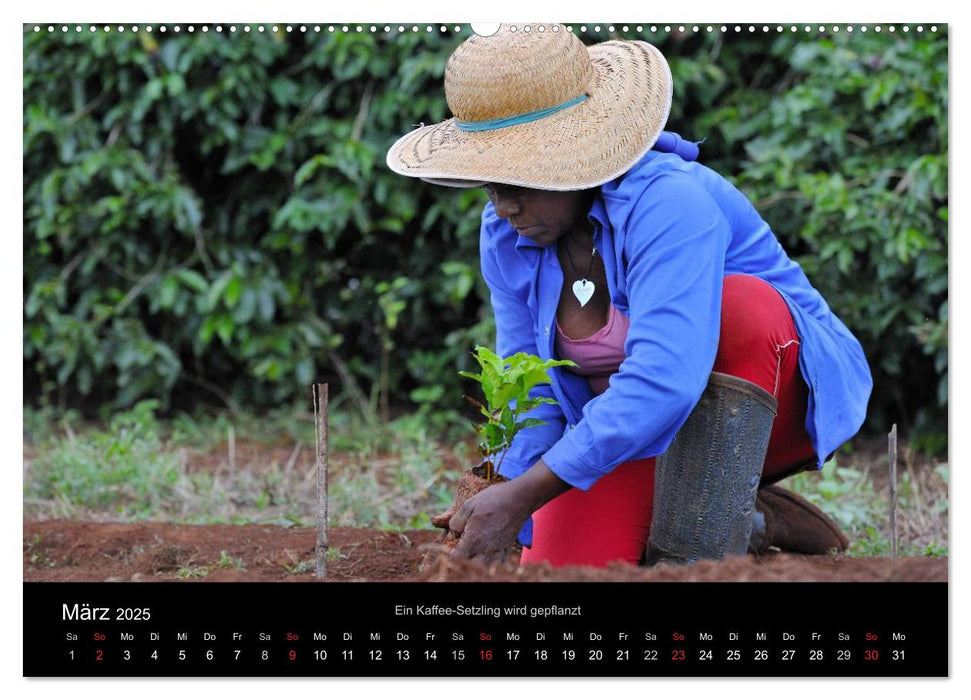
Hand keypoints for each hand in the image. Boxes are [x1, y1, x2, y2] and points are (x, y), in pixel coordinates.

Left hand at [448, 460, 569, 563]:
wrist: (520, 498)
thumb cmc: (493, 499)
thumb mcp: (468, 505)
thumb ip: (456, 522)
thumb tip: (452, 534)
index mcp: (474, 538)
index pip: (457, 558)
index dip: (449, 558)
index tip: (446, 554)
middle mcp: (486, 549)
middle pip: (470, 567)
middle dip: (462, 563)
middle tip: (458, 556)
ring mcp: (498, 551)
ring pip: (484, 569)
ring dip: (476, 566)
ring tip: (472, 558)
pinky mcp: (507, 549)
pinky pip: (499, 565)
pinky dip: (491, 565)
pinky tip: (487, 560)